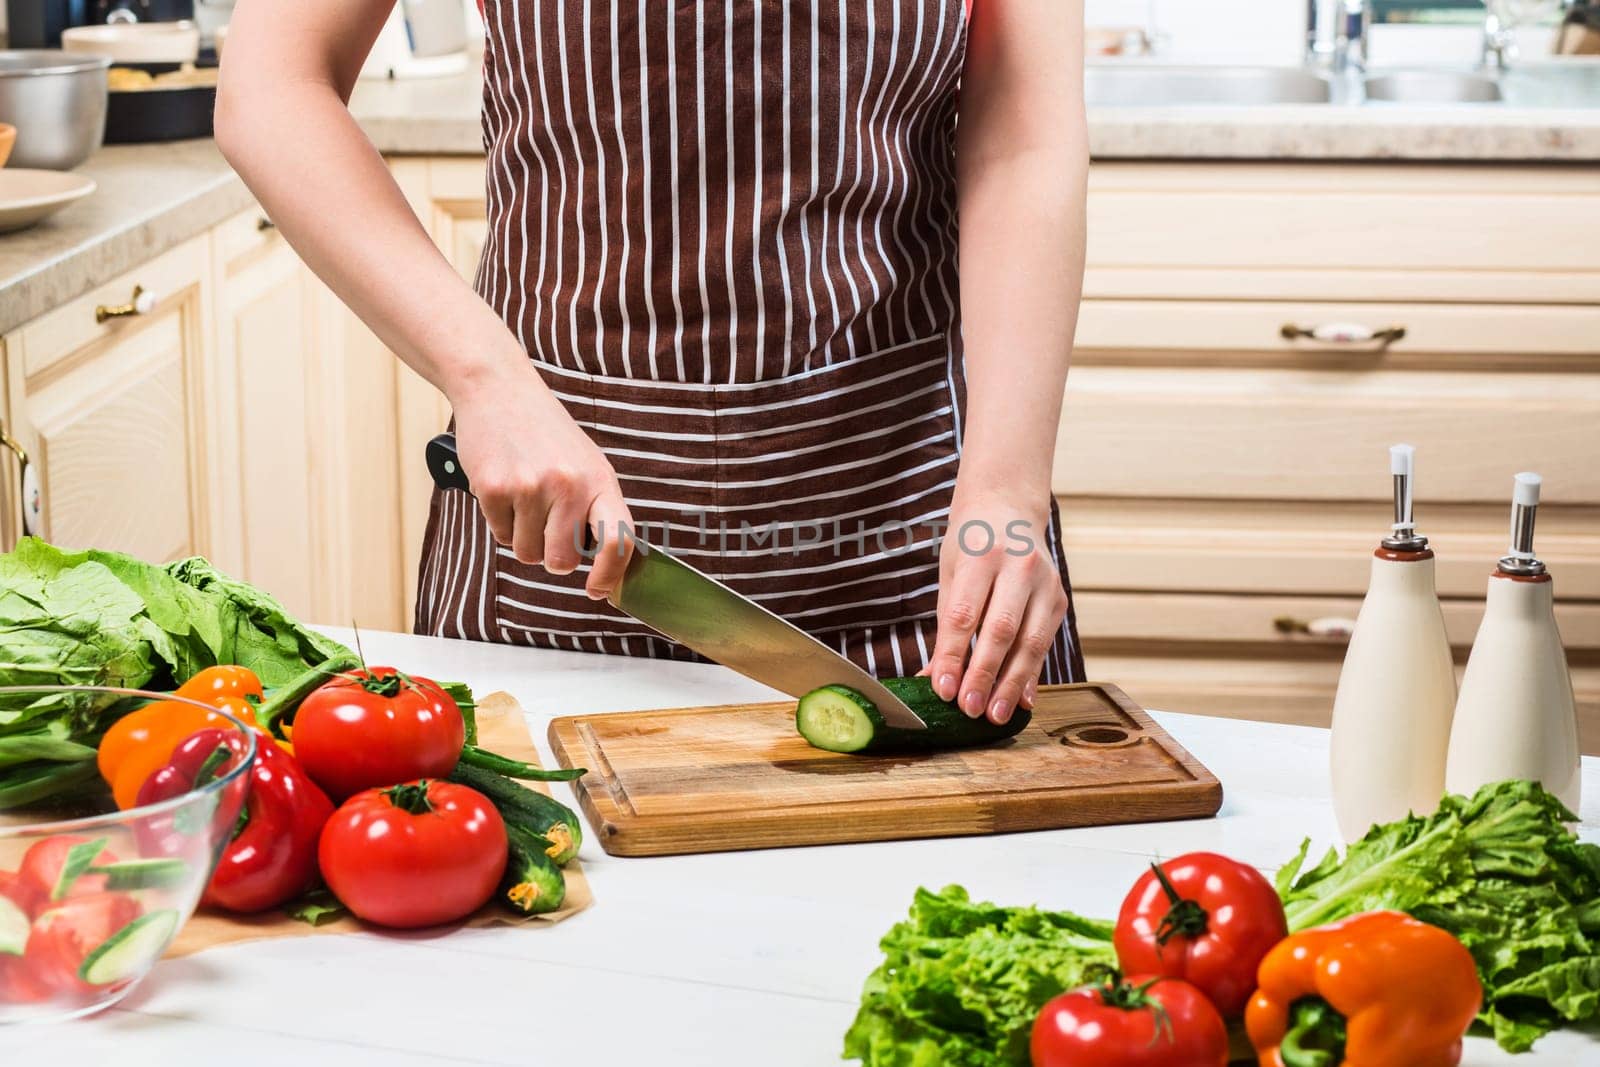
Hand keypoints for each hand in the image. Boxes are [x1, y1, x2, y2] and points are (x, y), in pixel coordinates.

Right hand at [450, 361, 635, 598]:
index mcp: (600, 481)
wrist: (499, 390)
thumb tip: (605, 563)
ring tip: (524, 494)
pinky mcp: (494, 488)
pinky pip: (500, 534)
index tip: (598, 590)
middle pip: (561, 563)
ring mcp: (530, 487)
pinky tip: (504, 486)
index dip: (611, 575)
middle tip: (545, 524)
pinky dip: (500, 519)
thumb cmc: (546, 434)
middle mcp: (569, 485)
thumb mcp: (586, 465)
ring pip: (526, 553)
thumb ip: (596, 510)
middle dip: (550, 555)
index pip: (618, 541)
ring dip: (522, 534)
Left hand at [923, 486, 1068, 724]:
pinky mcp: (1059, 598)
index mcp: (981, 555)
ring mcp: (1045, 582)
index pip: (964, 614)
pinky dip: (1031, 675)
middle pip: (1000, 630)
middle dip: (983, 675)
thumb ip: (945, 625)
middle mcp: (1018, 566)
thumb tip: (933, 678)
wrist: (1008, 509)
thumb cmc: (970, 544)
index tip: (942, 689)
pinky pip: (1045, 643)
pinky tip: (1019, 700)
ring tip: (994, 715)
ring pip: (1030, 642)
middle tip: (968, 709)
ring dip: (1010, 683)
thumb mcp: (949, 574)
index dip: (952, 655)